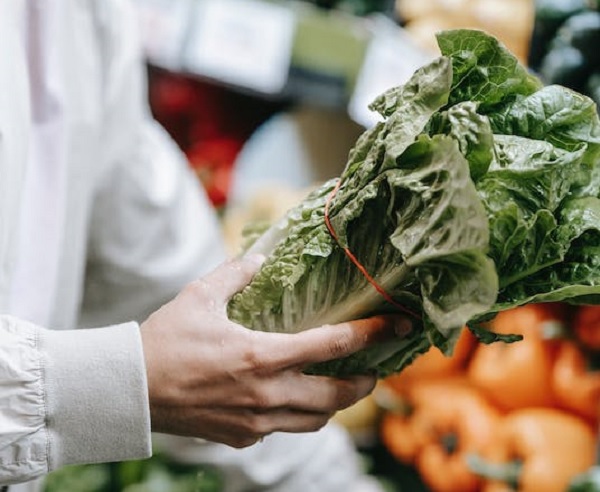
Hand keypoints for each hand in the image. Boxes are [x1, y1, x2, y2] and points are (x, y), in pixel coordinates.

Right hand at [140, 255, 411, 447]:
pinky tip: (292, 399)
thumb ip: (236, 275)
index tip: (396, 326)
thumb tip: (259, 259)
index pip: (332, 345)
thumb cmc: (165, 341)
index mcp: (262, 356)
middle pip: (337, 396)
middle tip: (373, 368)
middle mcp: (266, 393)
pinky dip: (299, 415)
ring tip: (341, 387)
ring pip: (315, 421)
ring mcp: (256, 420)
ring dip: (336, 405)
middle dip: (364, 383)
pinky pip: (284, 429)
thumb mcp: (200, 297)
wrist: (131, 390)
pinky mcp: (242, 436)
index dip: (371, 334)